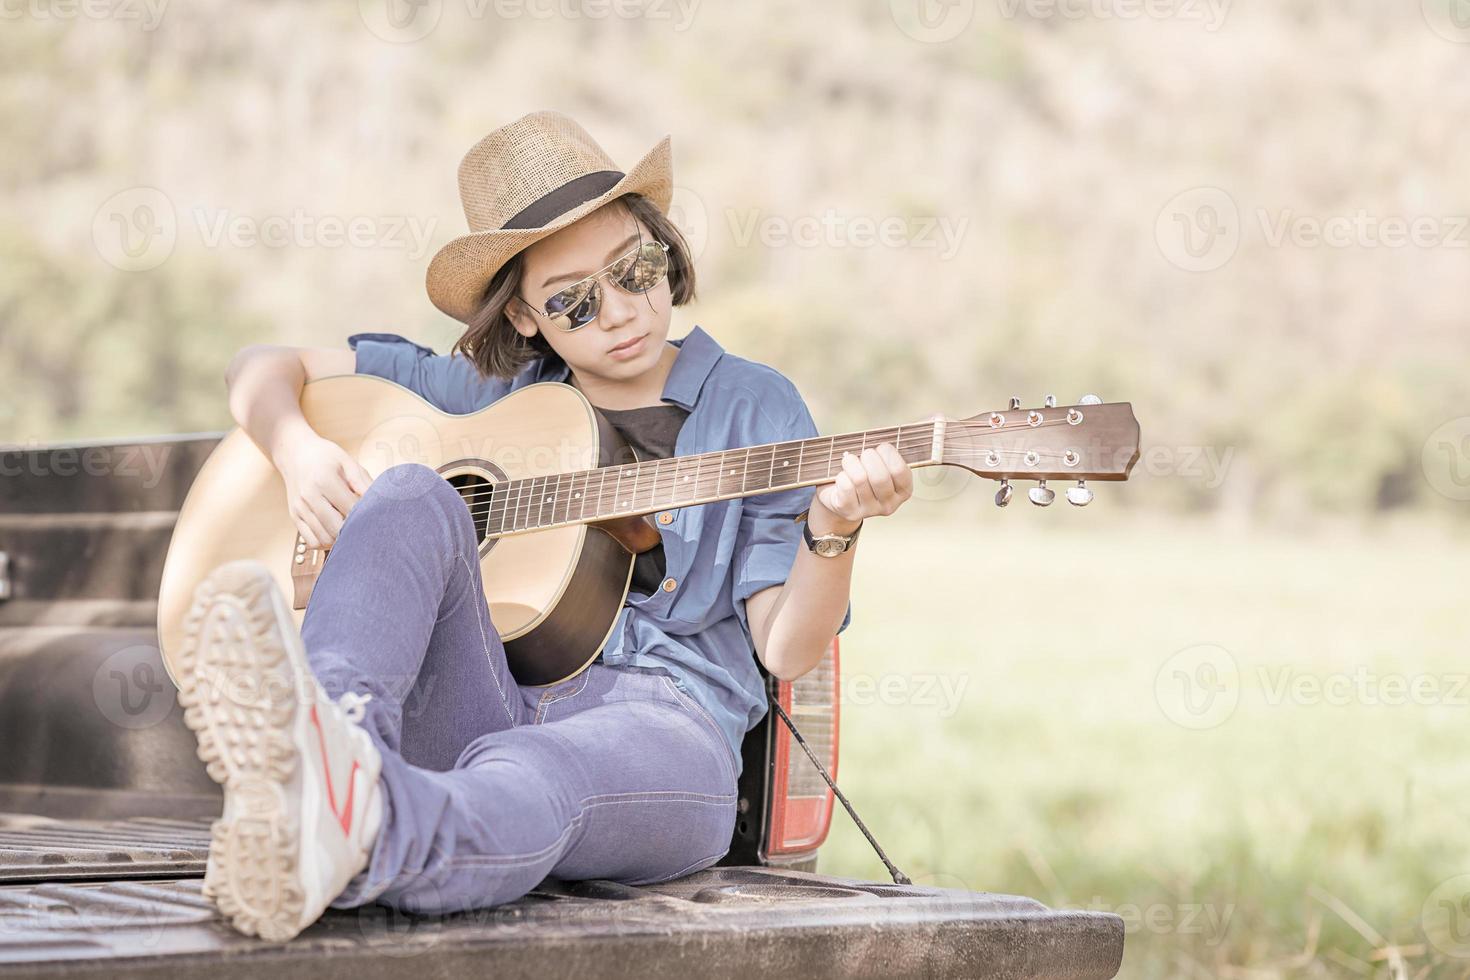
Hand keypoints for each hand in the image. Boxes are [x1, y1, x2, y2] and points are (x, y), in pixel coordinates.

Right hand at [274, 432, 373, 548]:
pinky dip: (325, 542)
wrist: (294, 453)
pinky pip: (311, 541)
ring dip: (340, 540)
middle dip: (353, 531)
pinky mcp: (294, 516)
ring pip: (324, 539)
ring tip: (349, 528)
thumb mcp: (347, 461)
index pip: (351, 509)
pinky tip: (334, 531)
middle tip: (363, 526)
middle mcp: (309, 496)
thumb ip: (363, 482)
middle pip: (336, 529)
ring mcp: (299, 508)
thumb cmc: (325, 457)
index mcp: (324, 480)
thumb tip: (378, 501)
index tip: (373, 515)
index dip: (365, 515)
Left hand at [811, 413, 935, 533]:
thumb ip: (912, 437)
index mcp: (904, 490)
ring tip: (849, 460)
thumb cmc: (868, 469)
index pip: (900, 470)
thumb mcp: (888, 456)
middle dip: (868, 457)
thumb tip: (940, 416)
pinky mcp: (849, 512)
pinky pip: (844, 486)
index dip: (887, 453)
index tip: (881, 448)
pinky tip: (842, 476)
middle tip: (864, 454)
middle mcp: (890, 505)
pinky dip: (840, 475)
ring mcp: (869, 511)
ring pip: (859, 479)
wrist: (841, 495)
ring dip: (850, 462)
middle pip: (879, 477)